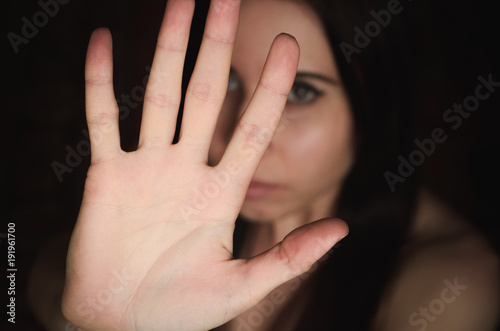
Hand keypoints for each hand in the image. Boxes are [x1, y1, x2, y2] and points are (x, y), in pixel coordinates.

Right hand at [61, 0, 347, 329]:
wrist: (124, 324)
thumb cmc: (181, 311)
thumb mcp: (241, 286)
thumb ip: (290, 258)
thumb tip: (343, 228)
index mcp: (221, 194)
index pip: (253, 127)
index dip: (270, 87)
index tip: (288, 45)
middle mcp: (186, 170)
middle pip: (207, 95)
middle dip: (219, 46)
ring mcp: (146, 168)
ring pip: (159, 95)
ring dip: (168, 49)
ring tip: (181, 2)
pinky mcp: (106, 175)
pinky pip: (101, 120)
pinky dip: (99, 83)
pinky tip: (104, 42)